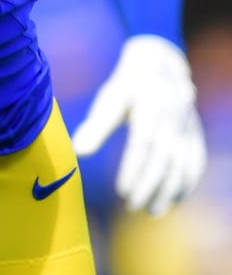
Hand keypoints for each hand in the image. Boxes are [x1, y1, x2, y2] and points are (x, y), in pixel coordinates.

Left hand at [72, 34, 206, 215]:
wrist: (159, 63)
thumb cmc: (127, 84)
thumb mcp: (109, 99)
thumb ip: (96, 126)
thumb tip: (78, 152)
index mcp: (148, 108)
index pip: (142, 146)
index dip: (134, 170)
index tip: (122, 191)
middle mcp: (171, 118)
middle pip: (163, 159)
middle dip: (150, 186)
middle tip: (133, 206)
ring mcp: (186, 126)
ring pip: (182, 163)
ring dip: (170, 190)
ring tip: (153, 211)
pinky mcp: (194, 131)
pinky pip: (196, 159)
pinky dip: (188, 181)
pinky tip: (176, 199)